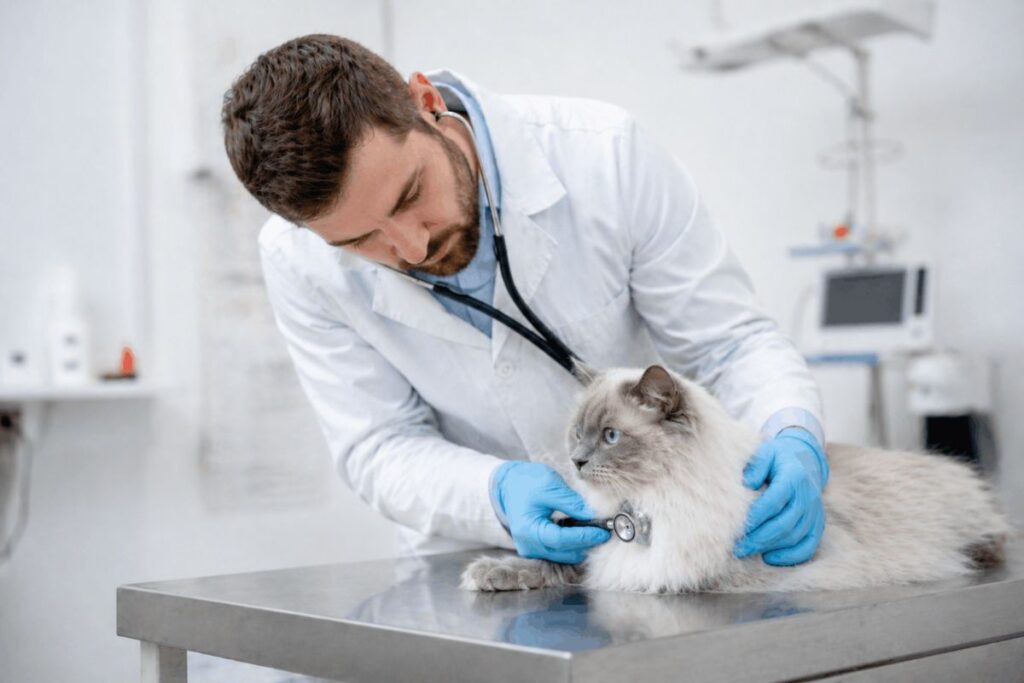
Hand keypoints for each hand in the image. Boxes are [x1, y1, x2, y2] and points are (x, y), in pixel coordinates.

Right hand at [491, 461, 610, 563]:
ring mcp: (532, 550)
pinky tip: (584, 532)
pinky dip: (573, 544)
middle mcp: (528, 546)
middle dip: (586, 543)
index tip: (603, 531)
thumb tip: (593, 516)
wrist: (507, 486)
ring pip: (564, 555)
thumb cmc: (526, 482)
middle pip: (564, 552)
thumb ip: (571, 503)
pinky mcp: (537, 549)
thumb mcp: (549, 485)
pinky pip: (559, 551)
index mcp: (528, 530)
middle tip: (605, 530)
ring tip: (596, 530)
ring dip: (581, 545)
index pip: (561, 540)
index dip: (584, 537)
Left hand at [733, 428, 826, 565]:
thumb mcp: (765, 452)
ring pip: (794, 537)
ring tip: (746, 551)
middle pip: (784, 524)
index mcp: (794, 477)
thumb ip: (756, 466)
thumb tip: (746, 484)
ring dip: (769, 547)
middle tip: (737, 547)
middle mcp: (807, 497)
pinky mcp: (818, 524)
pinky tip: (770, 558)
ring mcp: (815, 513)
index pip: (774, 502)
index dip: (755, 517)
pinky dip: (790, 556)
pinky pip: (808, 546)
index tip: (735, 527)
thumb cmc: (778, 458)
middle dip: (758, 538)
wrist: (806, 460)